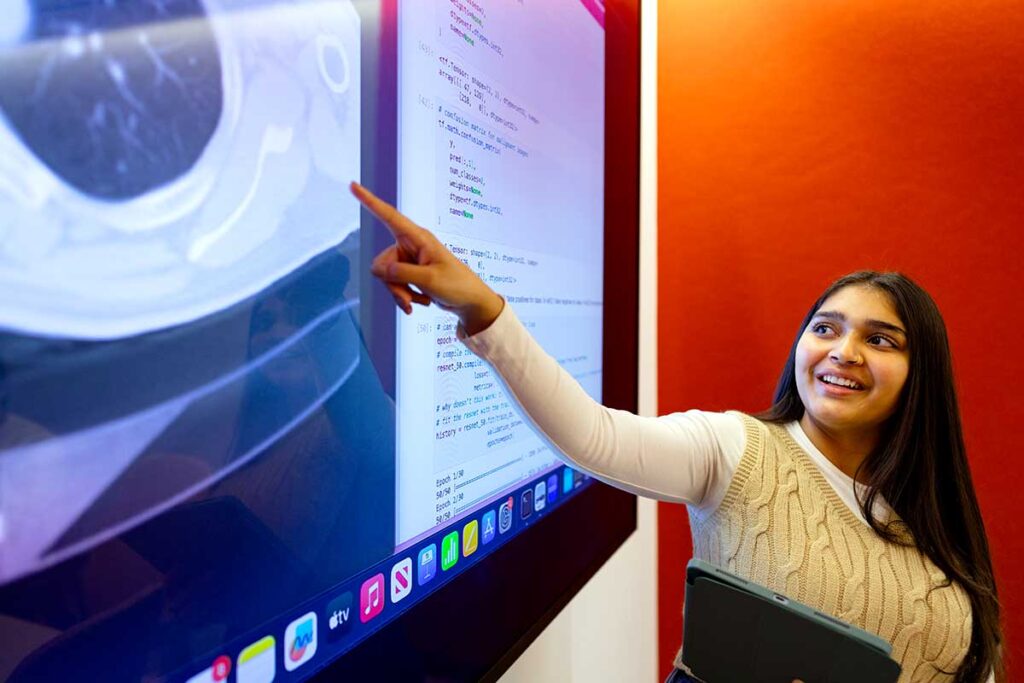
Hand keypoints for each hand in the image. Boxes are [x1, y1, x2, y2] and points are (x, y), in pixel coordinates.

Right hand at [350, 182, 504, 334]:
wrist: (469, 301)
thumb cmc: (457, 284)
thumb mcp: (430, 279)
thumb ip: (403, 273)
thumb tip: (379, 270)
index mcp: (418, 238)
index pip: (389, 216)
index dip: (369, 201)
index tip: (353, 186)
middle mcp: (410, 245)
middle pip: (382, 263)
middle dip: (393, 285)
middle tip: (410, 299)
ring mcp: (409, 259)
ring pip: (387, 277)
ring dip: (401, 293)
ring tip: (420, 300)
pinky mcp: (409, 273)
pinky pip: (395, 285)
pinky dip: (405, 296)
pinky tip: (420, 302)